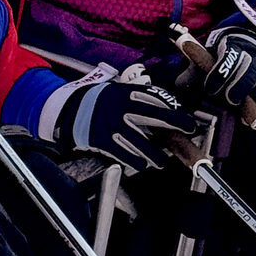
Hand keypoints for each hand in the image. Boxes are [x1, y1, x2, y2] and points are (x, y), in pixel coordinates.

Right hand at [42, 69, 200, 175]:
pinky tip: (142, 165)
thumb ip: (136, 97)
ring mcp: (110, 123)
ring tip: (161, 162)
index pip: (154, 97)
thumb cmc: (97, 101)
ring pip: (140, 141)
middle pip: (154, 115)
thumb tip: (164, 105)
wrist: (67, 110)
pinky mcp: (101, 139)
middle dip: (175, 122)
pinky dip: (134, 160)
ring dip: (154, 154)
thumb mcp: (115, 91)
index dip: (171, 106)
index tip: (184, 114)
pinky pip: (122, 153)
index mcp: (124, 91)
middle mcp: (119, 106)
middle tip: (189, 128)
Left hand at [191, 17, 255, 116]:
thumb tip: (180, 83)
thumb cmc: (223, 55)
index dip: (219, 75)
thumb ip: (194, 69)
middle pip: (248, 70)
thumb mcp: (207, 55)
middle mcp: (250, 55)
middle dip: (238, 87)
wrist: (249, 42)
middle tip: (230, 101)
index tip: (210, 88)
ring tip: (247, 116)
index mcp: (231, 47)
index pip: (228, 59)